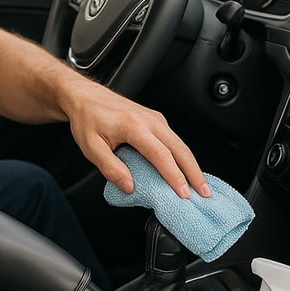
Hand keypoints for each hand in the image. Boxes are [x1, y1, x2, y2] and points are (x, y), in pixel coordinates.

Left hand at [60, 80, 209, 198]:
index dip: (175, 176)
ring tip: (200, 186)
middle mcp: (149, 120)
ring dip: (192, 165)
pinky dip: (184, 156)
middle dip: (194, 173)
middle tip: (204, 193)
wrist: (85, 97)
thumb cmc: (87, 119)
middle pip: (180, 149)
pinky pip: (174, 140)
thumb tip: (130, 187)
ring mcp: (155, 118)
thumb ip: (110, 168)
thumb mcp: (91, 147)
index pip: (161, 155)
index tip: (184, 193)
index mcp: (133, 126)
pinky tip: (186, 169)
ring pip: (180, 144)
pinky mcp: (155, 119)